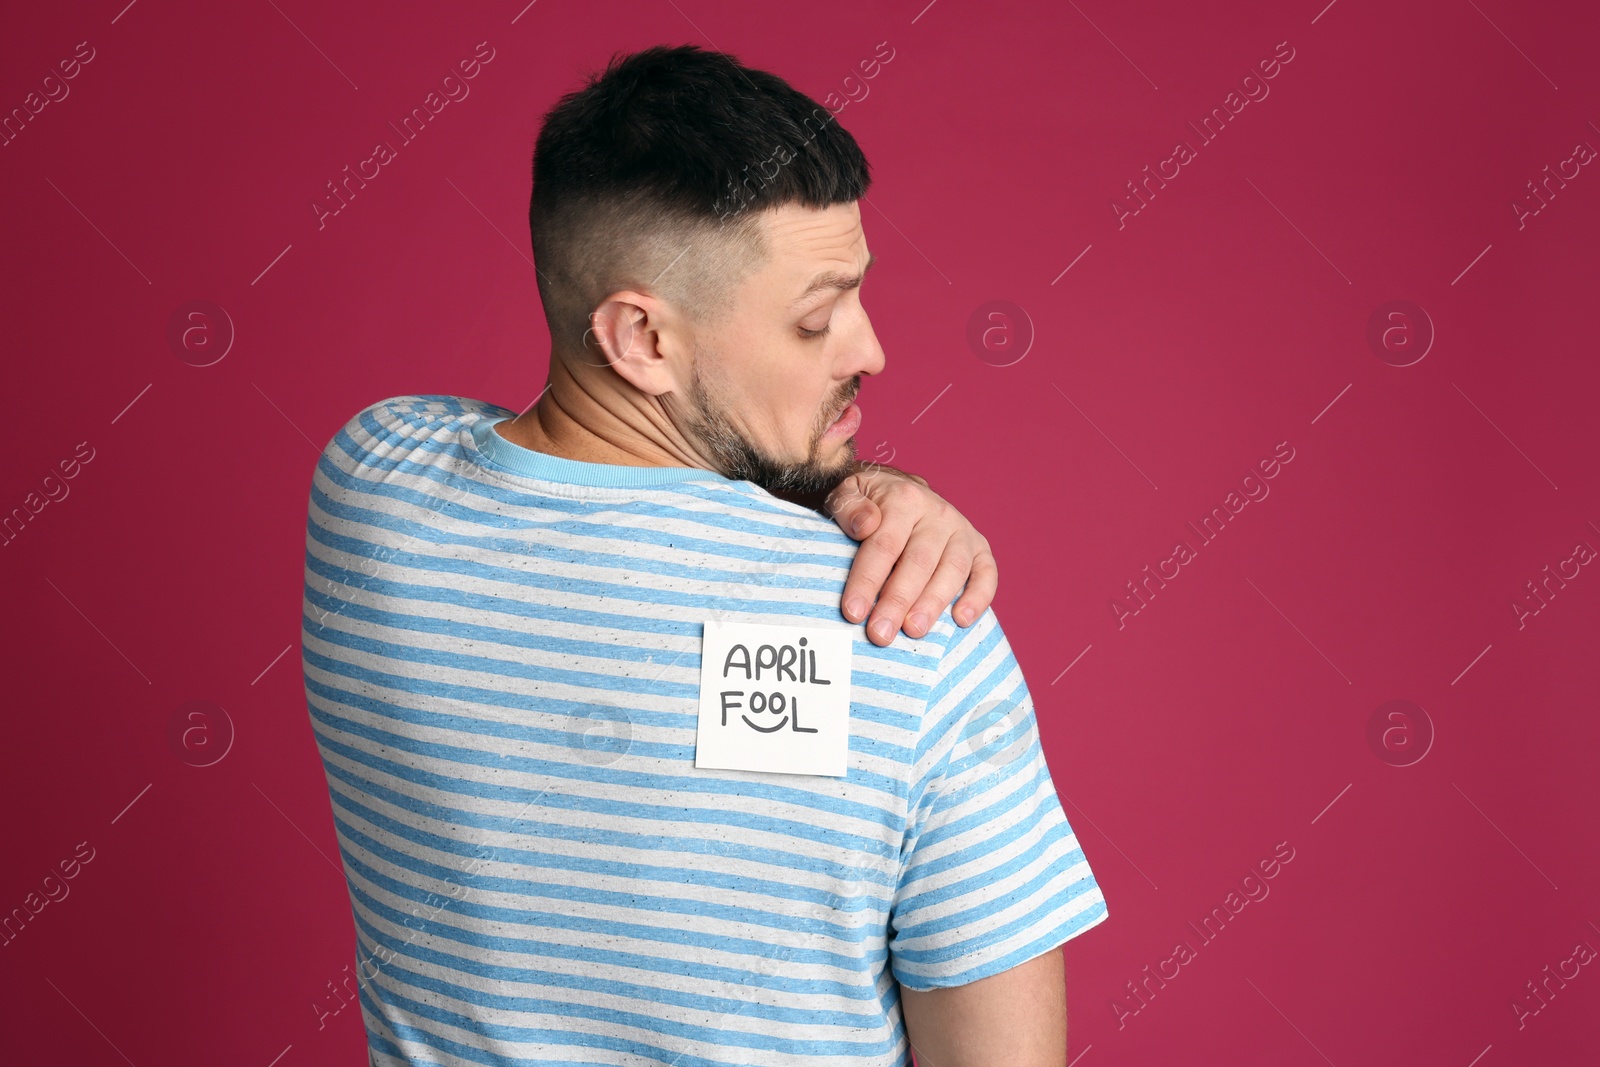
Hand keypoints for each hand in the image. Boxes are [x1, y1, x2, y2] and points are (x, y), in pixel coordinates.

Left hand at [824, 464, 997, 645]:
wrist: (897, 489)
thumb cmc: (866, 502)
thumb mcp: (846, 492)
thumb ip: (849, 506)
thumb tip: (864, 526)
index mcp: (904, 498)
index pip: (884, 544)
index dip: (867, 580)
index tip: (853, 612)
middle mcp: (937, 514)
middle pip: (919, 561)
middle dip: (898, 601)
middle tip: (880, 634)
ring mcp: (961, 531)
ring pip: (953, 569)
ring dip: (934, 603)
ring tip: (914, 631)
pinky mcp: (979, 548)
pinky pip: (987, 572)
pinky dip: (979, 597)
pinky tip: (962, 620)